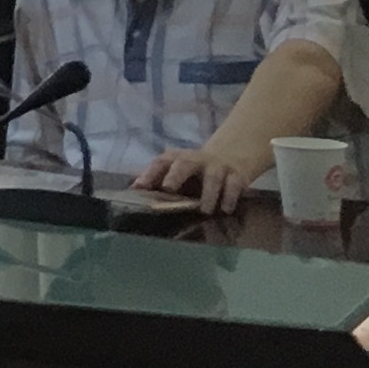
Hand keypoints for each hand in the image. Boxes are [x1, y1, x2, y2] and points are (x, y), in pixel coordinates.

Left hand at [134, 140, 265, 212]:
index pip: (160, 163)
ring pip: (213, 178)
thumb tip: (132, 190)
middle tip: (168, 188)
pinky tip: (226, 209)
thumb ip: (156, 180)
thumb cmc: (193, 171)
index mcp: (176, 159)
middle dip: (176, 175)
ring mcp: (217, 167)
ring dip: (209, 194)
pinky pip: (234, 185)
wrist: (229, 157)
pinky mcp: (236, 175)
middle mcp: (195, 160)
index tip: (139, 187)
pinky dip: (230, 197)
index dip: (149, 174)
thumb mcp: (175, 172)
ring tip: (205, 210)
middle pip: (184, 164)